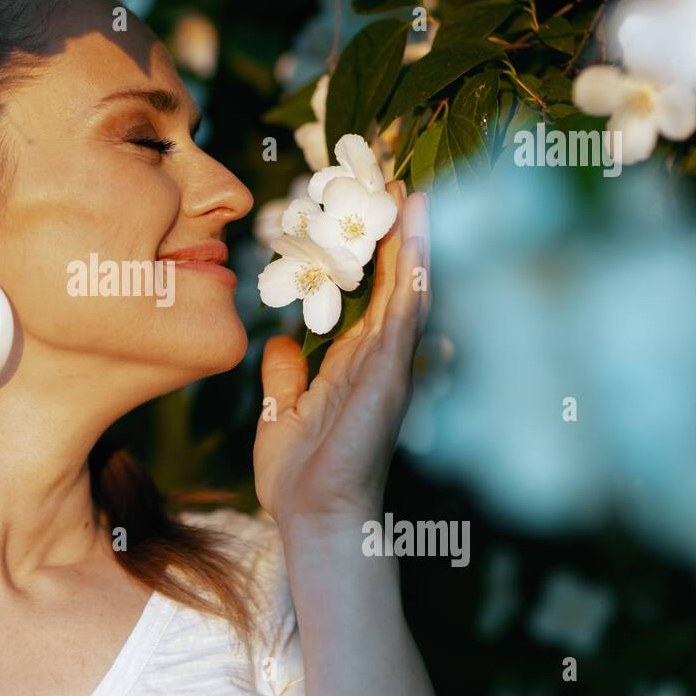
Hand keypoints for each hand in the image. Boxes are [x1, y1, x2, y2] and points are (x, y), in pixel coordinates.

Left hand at [253, 180, 430, 534]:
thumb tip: (279, 340)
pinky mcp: (391, 376)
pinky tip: (415, 236)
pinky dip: (412, 273)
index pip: (367, 294)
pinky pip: (404, 314)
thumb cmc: (299, 476)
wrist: (314, 517)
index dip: (370, 251)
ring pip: (407, 288)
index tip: (367, 207)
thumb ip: (285, 373)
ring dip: (411, 239)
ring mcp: (390, 366)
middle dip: (395, 232)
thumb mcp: (281, 410)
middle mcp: (379, 358)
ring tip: (413, 189)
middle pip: (393, 281)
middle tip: (396, 179)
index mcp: (353, 363)